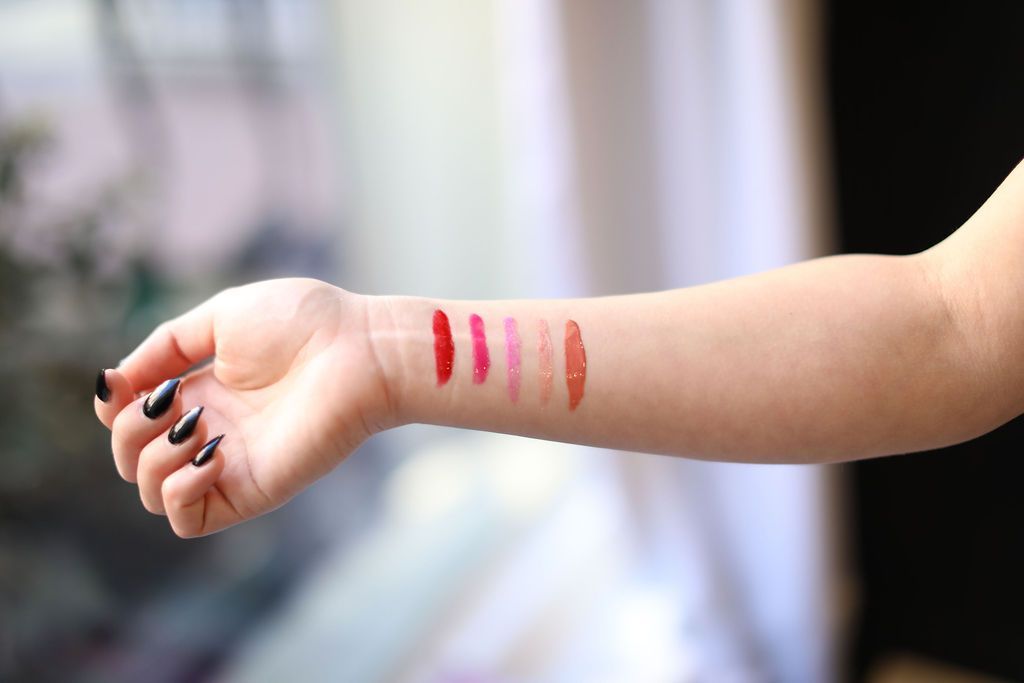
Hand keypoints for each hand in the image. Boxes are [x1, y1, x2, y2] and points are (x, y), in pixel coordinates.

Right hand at [94, 278, 392, 536]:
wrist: (360, 349)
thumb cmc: (305, 325)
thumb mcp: (221, 318)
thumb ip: (167, 346)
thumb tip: (117, 381)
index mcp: (205, 393)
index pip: (133, 421)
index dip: (114, 408)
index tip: (119, 385)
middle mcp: (213, 432)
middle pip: (132, 459)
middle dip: (129, 430)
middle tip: (172, 402)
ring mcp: (231, 465)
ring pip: (152, 495)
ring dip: (151, 459)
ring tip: (197, 425)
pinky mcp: (253, 489)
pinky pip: (190, 521)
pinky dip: (179, 490)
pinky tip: (210, 453)